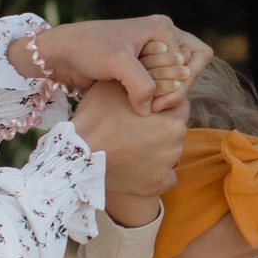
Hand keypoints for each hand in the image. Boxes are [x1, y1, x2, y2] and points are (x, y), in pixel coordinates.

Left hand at [21, 13, 208, 112]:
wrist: (61, 54)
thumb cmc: (88, 48)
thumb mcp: (118, 63)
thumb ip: (142, 85)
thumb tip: (152, 109)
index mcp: (162, 29)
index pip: (194, 59)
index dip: (182, 83)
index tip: (158, 102)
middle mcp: (161, 39)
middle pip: (190, 69)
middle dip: (176, 89)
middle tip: (155, 106)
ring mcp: (152, 55)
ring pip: (177, 80)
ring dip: (165, 94)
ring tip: (146, 106)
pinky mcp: (141, 70)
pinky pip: (162, 86)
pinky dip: (155, 98)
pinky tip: (141, 107)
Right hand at [73, 85, 189, 206]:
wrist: (79, 156)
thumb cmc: (96, 118)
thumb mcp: (116, 88)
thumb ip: (141, 81)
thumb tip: (152, 72)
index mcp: (173, 118)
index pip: (177, 103)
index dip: (159, 103)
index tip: (143, 107)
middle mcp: (177, 143)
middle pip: (174, 128)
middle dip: (160, 125)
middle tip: (135, 126)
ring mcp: (169, 166)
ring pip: (169, 151)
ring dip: (156, 148)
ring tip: (131, 146)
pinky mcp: (158, 184)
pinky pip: (165, 177)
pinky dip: (156, 174)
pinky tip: (138, 168)